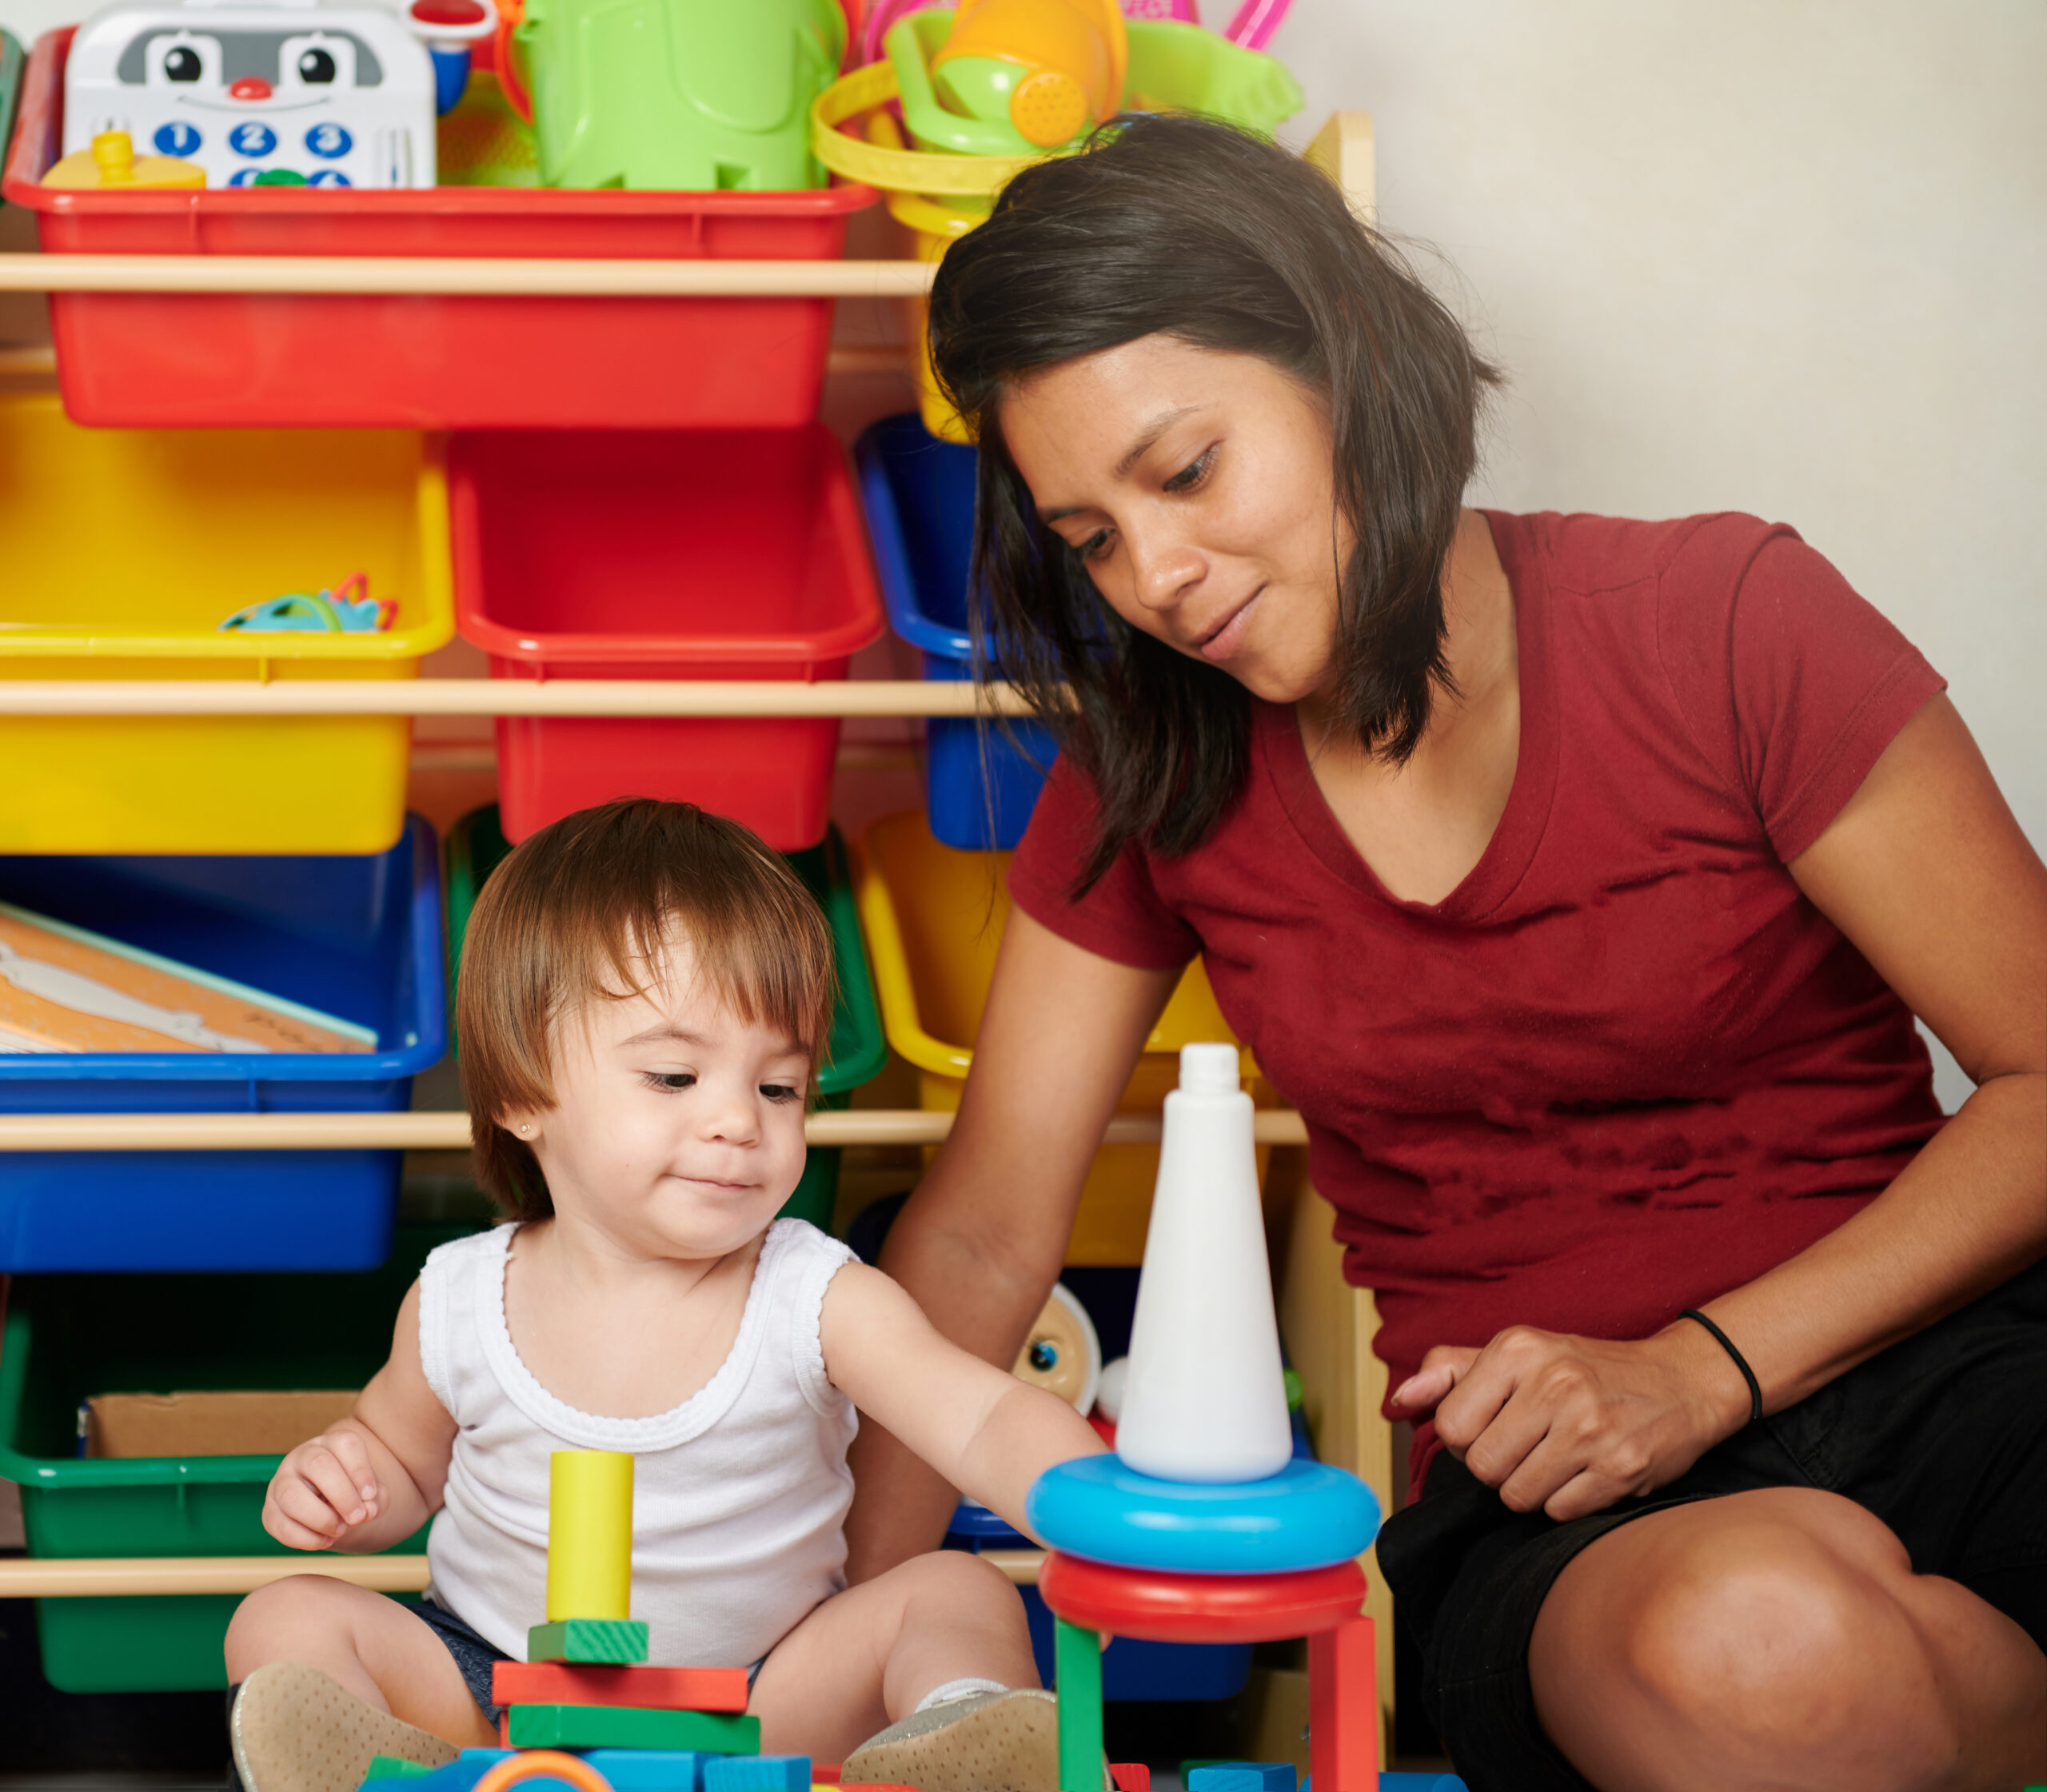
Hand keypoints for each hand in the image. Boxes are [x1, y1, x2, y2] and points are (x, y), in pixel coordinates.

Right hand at [263, 1427, 385, 1549]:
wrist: (328, 1509)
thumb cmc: (352, 1494)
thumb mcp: (370, 1494)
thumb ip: (376, 1500)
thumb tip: (367, 1510)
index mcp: (331, 1444)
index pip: (345, 1444)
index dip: (360, 1471)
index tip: (370, 1495)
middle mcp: (303, 1457)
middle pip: (318, 1464)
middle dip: (342, 1495)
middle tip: (357, 1517)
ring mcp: (281, 1483)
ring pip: (291, 1494)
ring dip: (320, 1518)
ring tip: (340, 1530)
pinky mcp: (270, 1512)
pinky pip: (280, 1525)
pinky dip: (305, 1538)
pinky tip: (324, 1541)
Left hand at [1391, 1322, 1752, 1521]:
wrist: (1682, 1381)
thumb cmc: (1587, 1369)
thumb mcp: (1519, 1352)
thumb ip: (1451, 1371)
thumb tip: (1398, 1401)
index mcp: (1519, 1349)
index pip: (1450, 1425)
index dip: (1466, 1437)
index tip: (1493, 1426)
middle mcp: (1554, 1383)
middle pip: (1481, 1467)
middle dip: (1498, 1468)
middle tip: (1528, 1446)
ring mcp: (1590, 1428)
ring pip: (1517, 1496)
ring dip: (1531, 1487)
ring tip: (1557, 1458)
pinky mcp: (1621, 1468)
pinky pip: (1559, 1512)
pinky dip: (1566, 1501)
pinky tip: (1586, 1472)